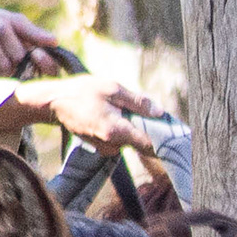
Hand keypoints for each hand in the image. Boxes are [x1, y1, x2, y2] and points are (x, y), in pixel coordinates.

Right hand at [18, 72, 171, 152]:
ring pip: (131, 139)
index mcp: (116, 131)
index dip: (165, 142)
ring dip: (135, 127)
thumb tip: (160, 112)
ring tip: (126, 108)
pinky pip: (120, 138)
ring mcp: (105, 147)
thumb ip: (137, 102)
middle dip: (151, 129)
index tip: (181, 140)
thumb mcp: (112, 88)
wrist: (55, 101)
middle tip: (159, 116)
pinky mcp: (101, 145)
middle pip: (142, 141)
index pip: (148, 144)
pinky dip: (124, 128)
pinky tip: (115, 113)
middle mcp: (111, 144)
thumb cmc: (82, 91)